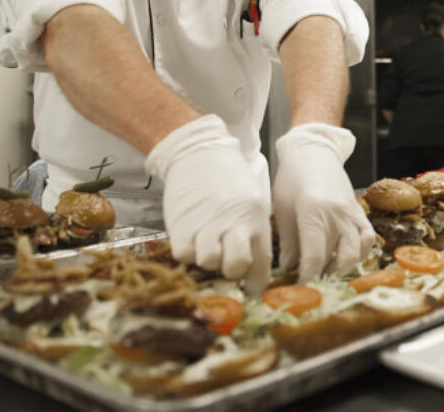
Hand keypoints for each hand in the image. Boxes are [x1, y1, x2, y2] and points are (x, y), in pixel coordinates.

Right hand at [145, 115, 271, 289]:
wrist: (199, 152)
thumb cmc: (228, 179)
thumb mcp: (252, 201)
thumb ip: (252, 231)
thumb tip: (251, 266)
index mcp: (256, 219)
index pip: (261, 264)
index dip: (256, 284)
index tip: (251, 292)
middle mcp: (234, 224)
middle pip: (236, 266)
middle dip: (232, 272)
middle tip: (225, 262)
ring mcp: (207, 224)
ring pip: (209, 262)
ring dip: (207, 261)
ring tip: (206, 246)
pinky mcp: (182, 224)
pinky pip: (184, 254)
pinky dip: (186, 252)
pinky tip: (190, 239)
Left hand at [272, 124, 374, 281]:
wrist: (313, 151)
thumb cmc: (292, 179)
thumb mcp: (282, 209)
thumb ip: (288, 241)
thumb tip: (289, 268)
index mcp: (313, 212)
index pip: (314, 256)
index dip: (307, 276)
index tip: (299, 286)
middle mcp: (336, 213)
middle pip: (336, 257)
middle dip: (323, 275)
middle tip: (311, 283)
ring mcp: (351, 212)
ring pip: (356, 251)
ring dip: (343, 267)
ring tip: (328, 273)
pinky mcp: (359, 210)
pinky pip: (368, 237)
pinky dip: (361, 252)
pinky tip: (346, 256)